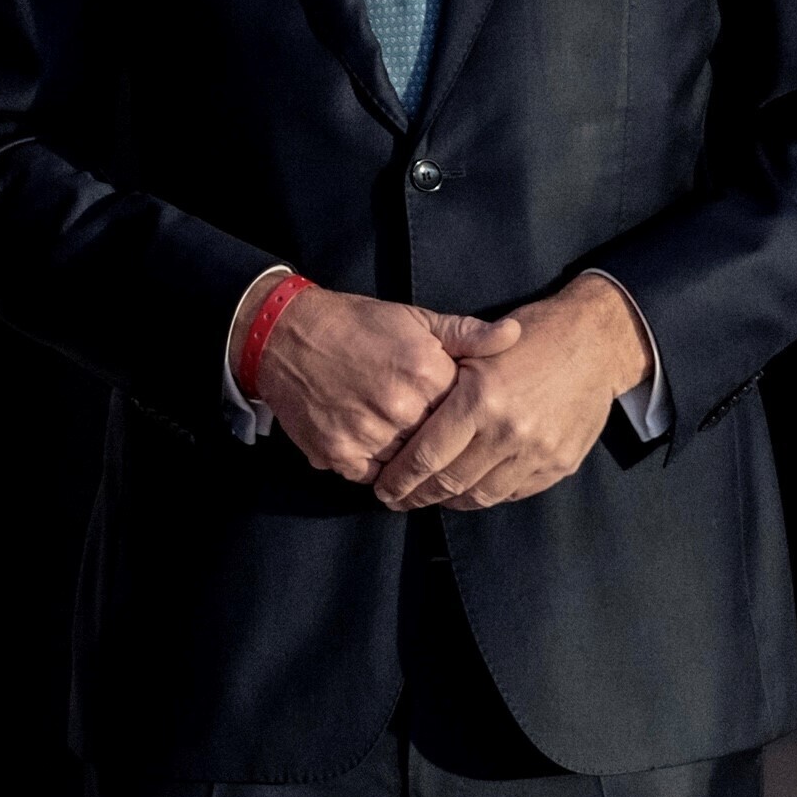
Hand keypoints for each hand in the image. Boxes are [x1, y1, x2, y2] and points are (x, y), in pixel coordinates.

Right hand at [256, 286, 519, 485]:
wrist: (283, 334)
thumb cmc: (354, 324)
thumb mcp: (414, 318)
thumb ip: (466, 334)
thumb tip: (513, 336)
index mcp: (427, 372)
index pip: (467, 414)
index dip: (461, 415)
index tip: (456, 413)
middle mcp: (401, 407)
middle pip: (440, 444)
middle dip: (438, 441)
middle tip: (428, 433)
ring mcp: (369, 433)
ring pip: (409, 466)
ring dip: (409, 459)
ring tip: (404, 444)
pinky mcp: (339, 453)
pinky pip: (374, 478)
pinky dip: (378, 469)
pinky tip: (378, 453)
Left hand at [372, 274, 648, 511]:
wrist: (596, 343)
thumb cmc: (530, 336)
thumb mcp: (479, 343)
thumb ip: (442, 374)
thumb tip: (400, 408)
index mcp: (480, 399)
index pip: (427, 455)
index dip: (400, 478)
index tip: (382, 488)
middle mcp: (509, 432)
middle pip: (451, 481)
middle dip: (417, 496)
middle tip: (396, 500)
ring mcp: (538, 453)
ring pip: (482, 495)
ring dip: (451, 502)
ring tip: (430, 499)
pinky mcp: (560, 464)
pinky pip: (514, 492)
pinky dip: (487, 495)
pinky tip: (469, 490)